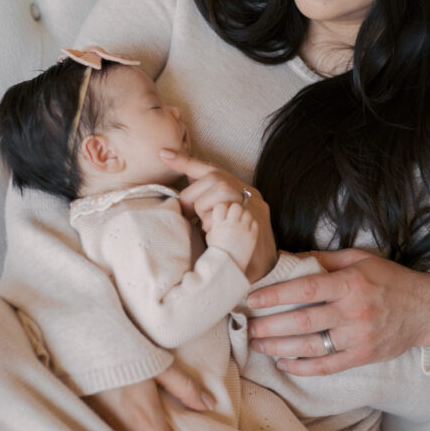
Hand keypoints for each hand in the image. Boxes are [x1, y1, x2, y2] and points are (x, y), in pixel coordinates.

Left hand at [161, 150, 276, 281]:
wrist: (266, 276)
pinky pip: (228, 210)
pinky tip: (212, 233)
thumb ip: (205, 207)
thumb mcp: (216, 225)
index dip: (187, 161)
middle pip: (215, 178)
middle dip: (194, 195)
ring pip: (222, 190)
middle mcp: (250, 195)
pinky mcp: (256, 221)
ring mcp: (255, 208)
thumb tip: (181, 196)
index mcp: (239, 192)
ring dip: (205, 208)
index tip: (164, 154)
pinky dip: (214, 221)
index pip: (212, 170)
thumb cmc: (235, 253)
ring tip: (206, 228)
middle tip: (189, 216)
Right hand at [206, 201, 258, 271]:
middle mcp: (232, 225)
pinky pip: (254, 221)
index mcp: (219, 225)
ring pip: (246, 212)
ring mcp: (244, 229)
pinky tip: (245, 230)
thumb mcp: (210, 236)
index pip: (221, 205)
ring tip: (239, 224)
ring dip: (242, 216)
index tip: (221, 215)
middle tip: (231, 218)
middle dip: (232, 210)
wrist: (230, 267)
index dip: (221, 209)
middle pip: (235, 206)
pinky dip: (250, 223)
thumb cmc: (218, 252)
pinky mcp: (253, 234)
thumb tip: (215, 211)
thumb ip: (212, 222)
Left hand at [246, 249, 429, 374]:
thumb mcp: (360, 259)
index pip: (306, 289)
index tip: (253, 300)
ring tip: (258, 344)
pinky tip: (284, 363)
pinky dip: (302, 367)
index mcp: (351, 284)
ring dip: (279, 347)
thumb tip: (289, 258)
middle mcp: (353, 311)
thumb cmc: (390, 280)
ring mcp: (358, 338)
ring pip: (311, 346)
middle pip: (303, 322)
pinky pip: (327, 366)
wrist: (426, 310)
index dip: (276, 295)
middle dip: (270, 326)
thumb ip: (324, 259)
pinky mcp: (362, 357)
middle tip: (248, 327)